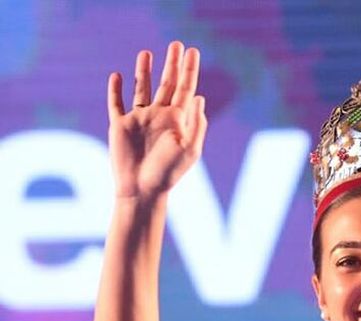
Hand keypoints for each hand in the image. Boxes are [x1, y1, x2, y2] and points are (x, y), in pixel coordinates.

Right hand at [107, 41, 206, 200]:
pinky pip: (116, 103)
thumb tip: (197, 97)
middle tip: (176, 44)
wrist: (143, 189)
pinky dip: (115, 89)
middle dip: (172, 64)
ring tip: (146, 53)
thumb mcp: (189, 148)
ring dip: (144, 72)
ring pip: (142, 89)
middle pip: (167, 84)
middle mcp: (159, 116)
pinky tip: (117, 75)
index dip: (190, 70)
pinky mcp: (120, 124)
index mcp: (178, 121)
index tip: (193, 51)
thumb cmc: (168, 172)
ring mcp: (139, 119)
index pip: (186, 89)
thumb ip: (195, 122)